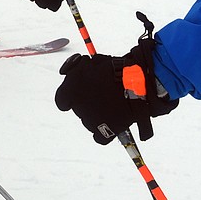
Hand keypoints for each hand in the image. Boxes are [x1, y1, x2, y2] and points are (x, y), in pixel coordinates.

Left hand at [54, 38, 176, 144]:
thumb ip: (77, 69)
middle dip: (87, 102)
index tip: (78, 93)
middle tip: (101, 94)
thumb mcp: (92, 62)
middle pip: (78, 108)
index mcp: (71, 91)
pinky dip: (104, 133)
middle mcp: (78, 108)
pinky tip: (111, 123)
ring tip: (112, 104)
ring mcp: (91, 122)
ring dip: (96, 114)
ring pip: (89, 121)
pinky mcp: (106, 132)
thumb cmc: (116, 69)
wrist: (138, 82)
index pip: (61, 100)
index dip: (70, 96)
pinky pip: (100, 138)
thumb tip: (68, 72)